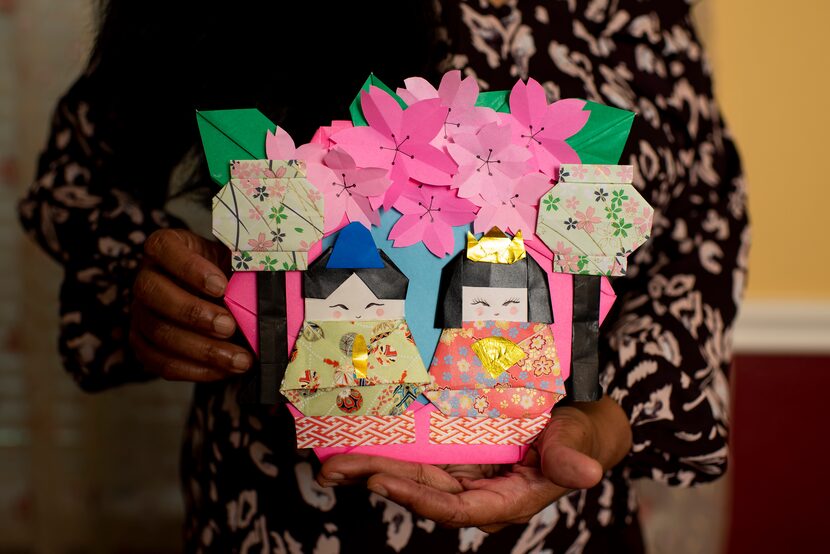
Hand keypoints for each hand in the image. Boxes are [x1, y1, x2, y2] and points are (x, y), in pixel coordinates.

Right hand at [129, 229, 252, 380]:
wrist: (222, 296)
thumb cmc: (229, 273)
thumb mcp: (238, 261)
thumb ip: (245, 268)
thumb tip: (267, 287)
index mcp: (166, 247)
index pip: (163, 248)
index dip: (189, 268)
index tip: (221, 286)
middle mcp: (146, 277)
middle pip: (153, 293)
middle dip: (193, 313)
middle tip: (229, 326)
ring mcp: (141, 312)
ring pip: (158, 333)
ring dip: (202, 350)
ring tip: (239, 359)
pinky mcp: (144, 343)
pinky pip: (161, 362)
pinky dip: (195, 370)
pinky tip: (224, 370)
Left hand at [318, 396, 631, 532]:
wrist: (576, 422)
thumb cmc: (581, 435)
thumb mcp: (580, 441)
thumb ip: (573, 458)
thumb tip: (588, 475)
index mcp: (505, 499)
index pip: (455, 507)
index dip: (417, 497)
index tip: (381, 481)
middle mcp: (477, 491)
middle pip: (421, 490)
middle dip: (376, 479)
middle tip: (333, 469)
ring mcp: (463, 472)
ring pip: (412, 474)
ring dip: (370, 467)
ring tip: (329, 464)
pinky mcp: (455, 453)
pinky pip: (417, 455)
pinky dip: (386, 450)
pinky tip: (354, 445)